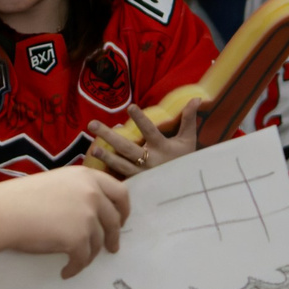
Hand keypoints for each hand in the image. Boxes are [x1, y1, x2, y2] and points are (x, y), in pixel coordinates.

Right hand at [0, 165, 129, 277]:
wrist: (4, 212)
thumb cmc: (21, 198)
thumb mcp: (57, 182)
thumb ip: (78, 191)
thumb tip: (92, 212)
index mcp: (87, 176)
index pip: (120, 192)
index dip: (123, 209)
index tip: (121, 220)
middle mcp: (92, 194)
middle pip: (114, 220)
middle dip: (114, 236)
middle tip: (112, 247)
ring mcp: (87, 216)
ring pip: (98, 242)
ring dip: (90, 255)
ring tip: (78, 261)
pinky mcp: (78, 238)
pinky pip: (83, 259)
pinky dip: (76, 267)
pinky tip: (66, 271)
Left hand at [86, 100, 202, 177]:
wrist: (185, 190)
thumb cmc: (184, 160)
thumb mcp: (188, 141)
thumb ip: (188, 119)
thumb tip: (196, 98)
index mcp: (162, 149)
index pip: (150, 131)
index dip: (141, 120)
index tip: (131, 107)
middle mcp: (150, 162)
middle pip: (127, 148)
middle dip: (109, 136)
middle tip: (92, 124)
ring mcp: (142, 174)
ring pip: (121, 165)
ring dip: (106, 157)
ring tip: (93, 149)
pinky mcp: (137, 184)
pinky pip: (121, 177)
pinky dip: (108, 173)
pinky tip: (95, 168)